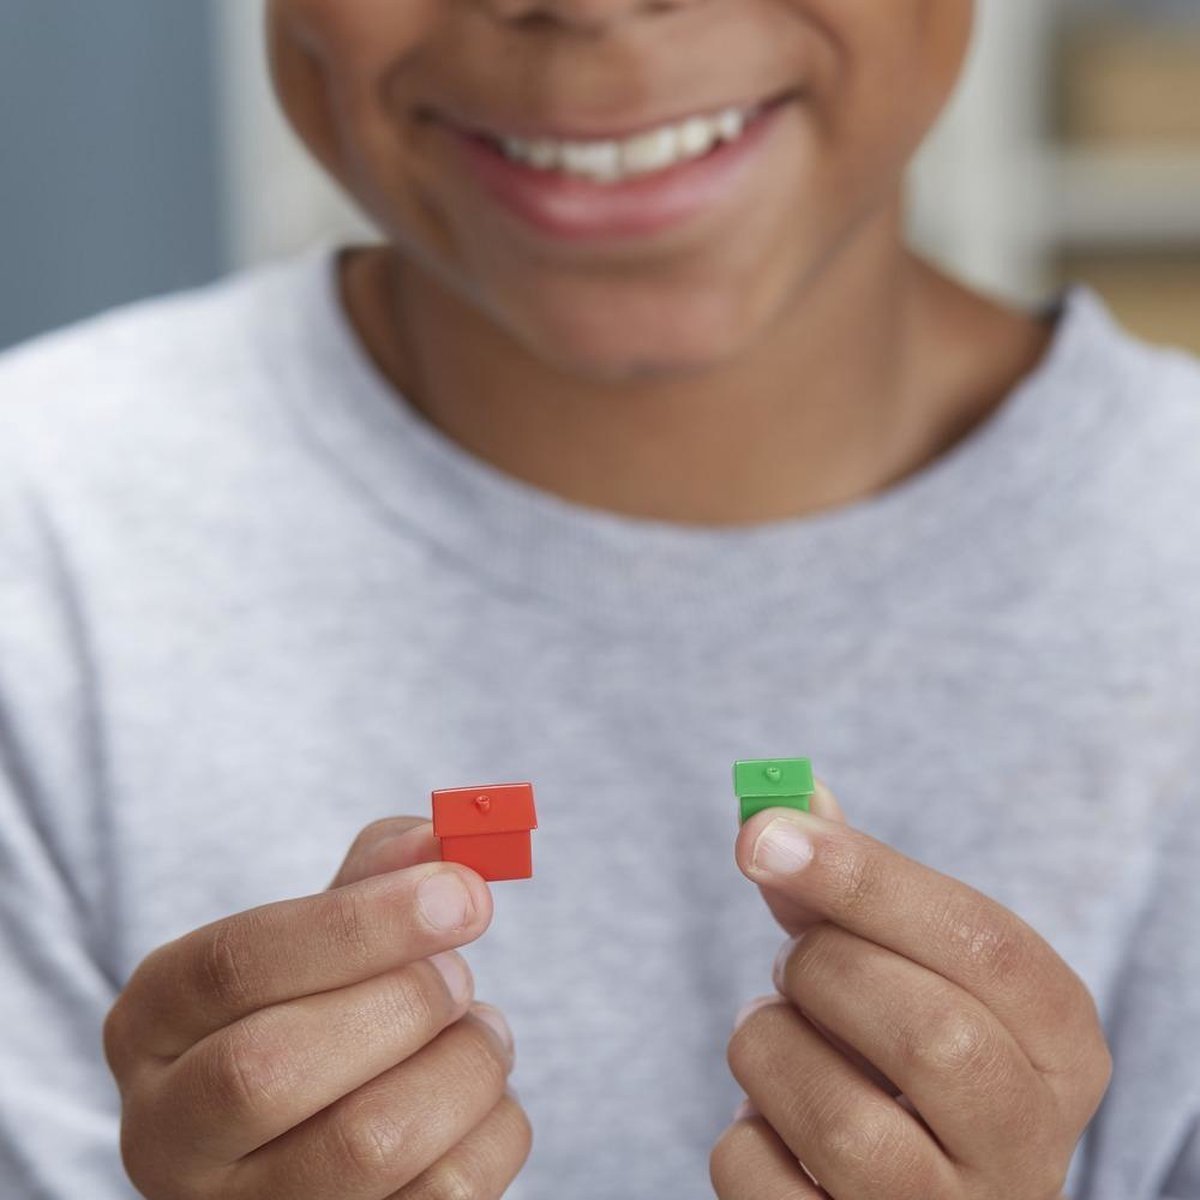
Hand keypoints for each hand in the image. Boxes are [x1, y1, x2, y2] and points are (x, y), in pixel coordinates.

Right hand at [104, 818, 530, 1198]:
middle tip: (459, 972)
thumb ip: (377, 874)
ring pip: (369, 1145)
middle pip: (273, 1069)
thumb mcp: (323, 932)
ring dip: (466, 1064)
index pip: (235, 965)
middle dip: (403, 1002)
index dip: (362, 924)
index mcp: (153, 1023)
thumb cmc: (323, 1004)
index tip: (463, 893)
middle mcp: (168, 1136)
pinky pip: (444, 1196)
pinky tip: (477, 1099)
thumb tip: (438, 840)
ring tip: (479, 1031)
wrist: (322, 1126)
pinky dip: (493, 1127)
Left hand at [711, 782, 1109, 1199]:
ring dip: (767, 1048)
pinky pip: (764, 1181)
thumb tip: (779, 803)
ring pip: (844, 1124)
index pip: (988, 946)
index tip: (761, 834)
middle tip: (793, 966)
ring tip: (774, 1039)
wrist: (892, 1188)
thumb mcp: (900, 967)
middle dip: (823, 971)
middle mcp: (1031, 1152)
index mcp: (1061, 1049)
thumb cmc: (895, 1053)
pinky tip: (771, 1125)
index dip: (865, 877)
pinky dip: (742, 1131)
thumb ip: (848, 889)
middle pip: (932, 1037)